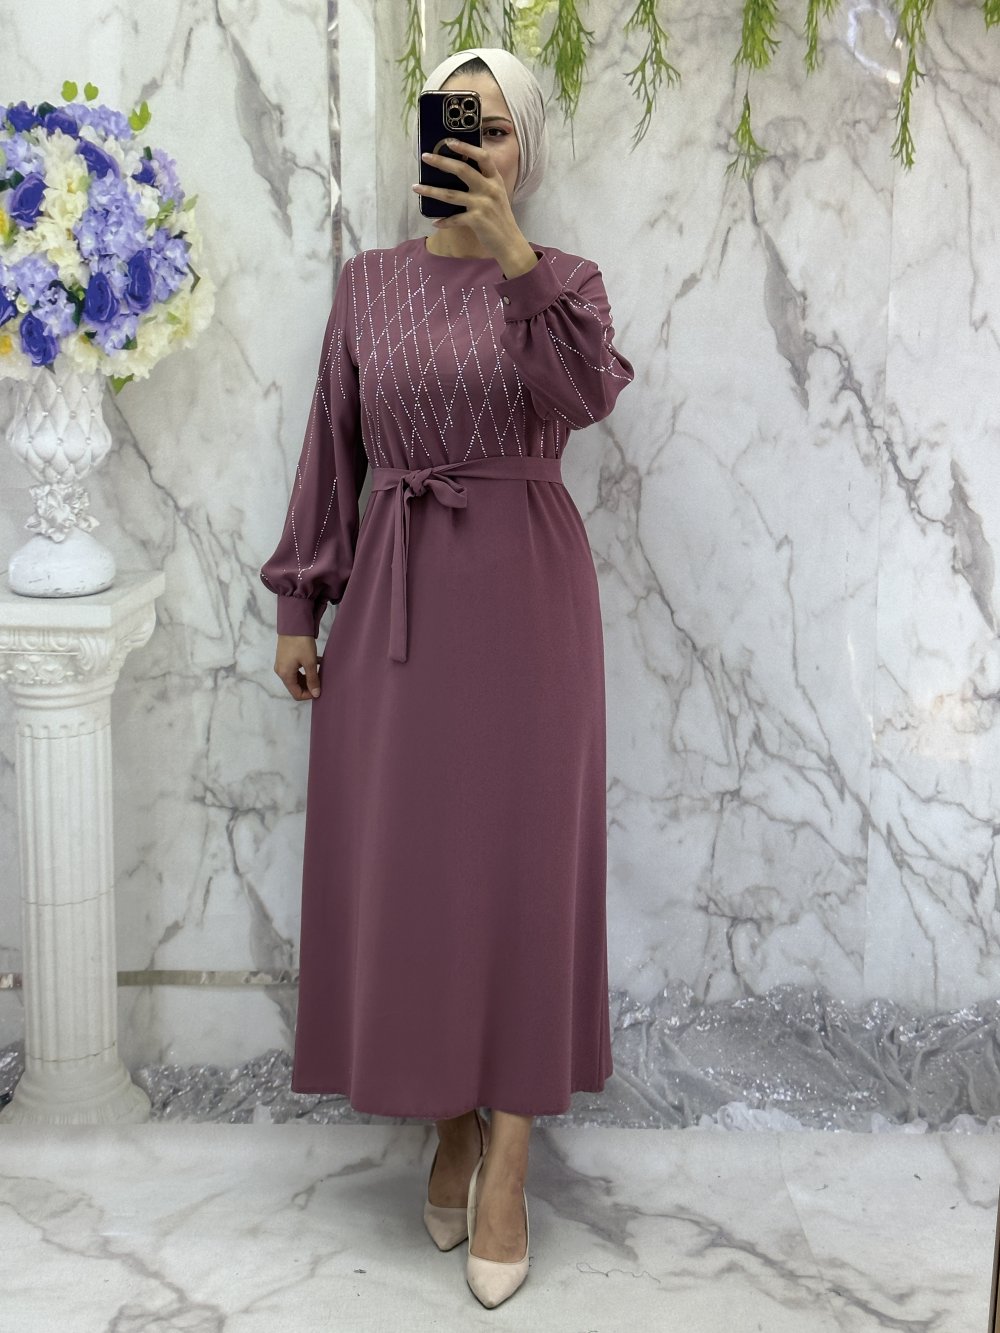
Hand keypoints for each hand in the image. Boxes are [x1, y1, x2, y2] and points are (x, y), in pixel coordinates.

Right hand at [275, 634, 321, 699]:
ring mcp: (282, 664)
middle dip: (309, 686)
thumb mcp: (310, 662)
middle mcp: (281, 671)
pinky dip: (306, 668)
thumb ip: (313, 679)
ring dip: (309, 677)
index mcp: (285, 674)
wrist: (293, 624)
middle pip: (296, 686)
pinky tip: (317, 662)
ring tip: (320, 672)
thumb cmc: (301, 643)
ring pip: (297, 677)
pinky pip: (296, 669)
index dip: (309, 695)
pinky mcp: (285, 657)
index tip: (320, 690)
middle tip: (321, 681)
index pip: (296, 694)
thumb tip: (316, 694)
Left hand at [414, 138, 525, 263]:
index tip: (449, 142)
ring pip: (451, 194)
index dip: (465, 147)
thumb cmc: (500, 218)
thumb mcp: (497, 194)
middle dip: (441, 162)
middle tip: (425, 157)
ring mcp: (483, 204)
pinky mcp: (477, 220)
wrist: (510, 242)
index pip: (482, 156)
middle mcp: (489, 189)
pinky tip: (435, 222)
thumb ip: (483, 182)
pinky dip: (444, 221)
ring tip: (416, 187)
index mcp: (495, 179)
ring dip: (431, 190)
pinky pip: (454, 218)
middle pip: (462, 170)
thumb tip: (458, 171)